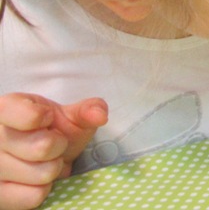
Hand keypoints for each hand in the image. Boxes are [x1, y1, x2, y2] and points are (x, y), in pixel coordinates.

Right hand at [0, 93, 107, 209]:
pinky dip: (44, 189)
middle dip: (58, 146)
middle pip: (43, 148)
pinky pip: (34, 197)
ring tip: (44, 161)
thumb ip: (86, 110)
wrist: (35, 154)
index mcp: (5, 109)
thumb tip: (99, 115)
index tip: (46, 118)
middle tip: (52, 143)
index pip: (29, 116)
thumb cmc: (50, 130)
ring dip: (53, 169)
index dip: (44, 118)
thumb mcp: (68, 115)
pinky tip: (35, 178)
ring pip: (41, 174)